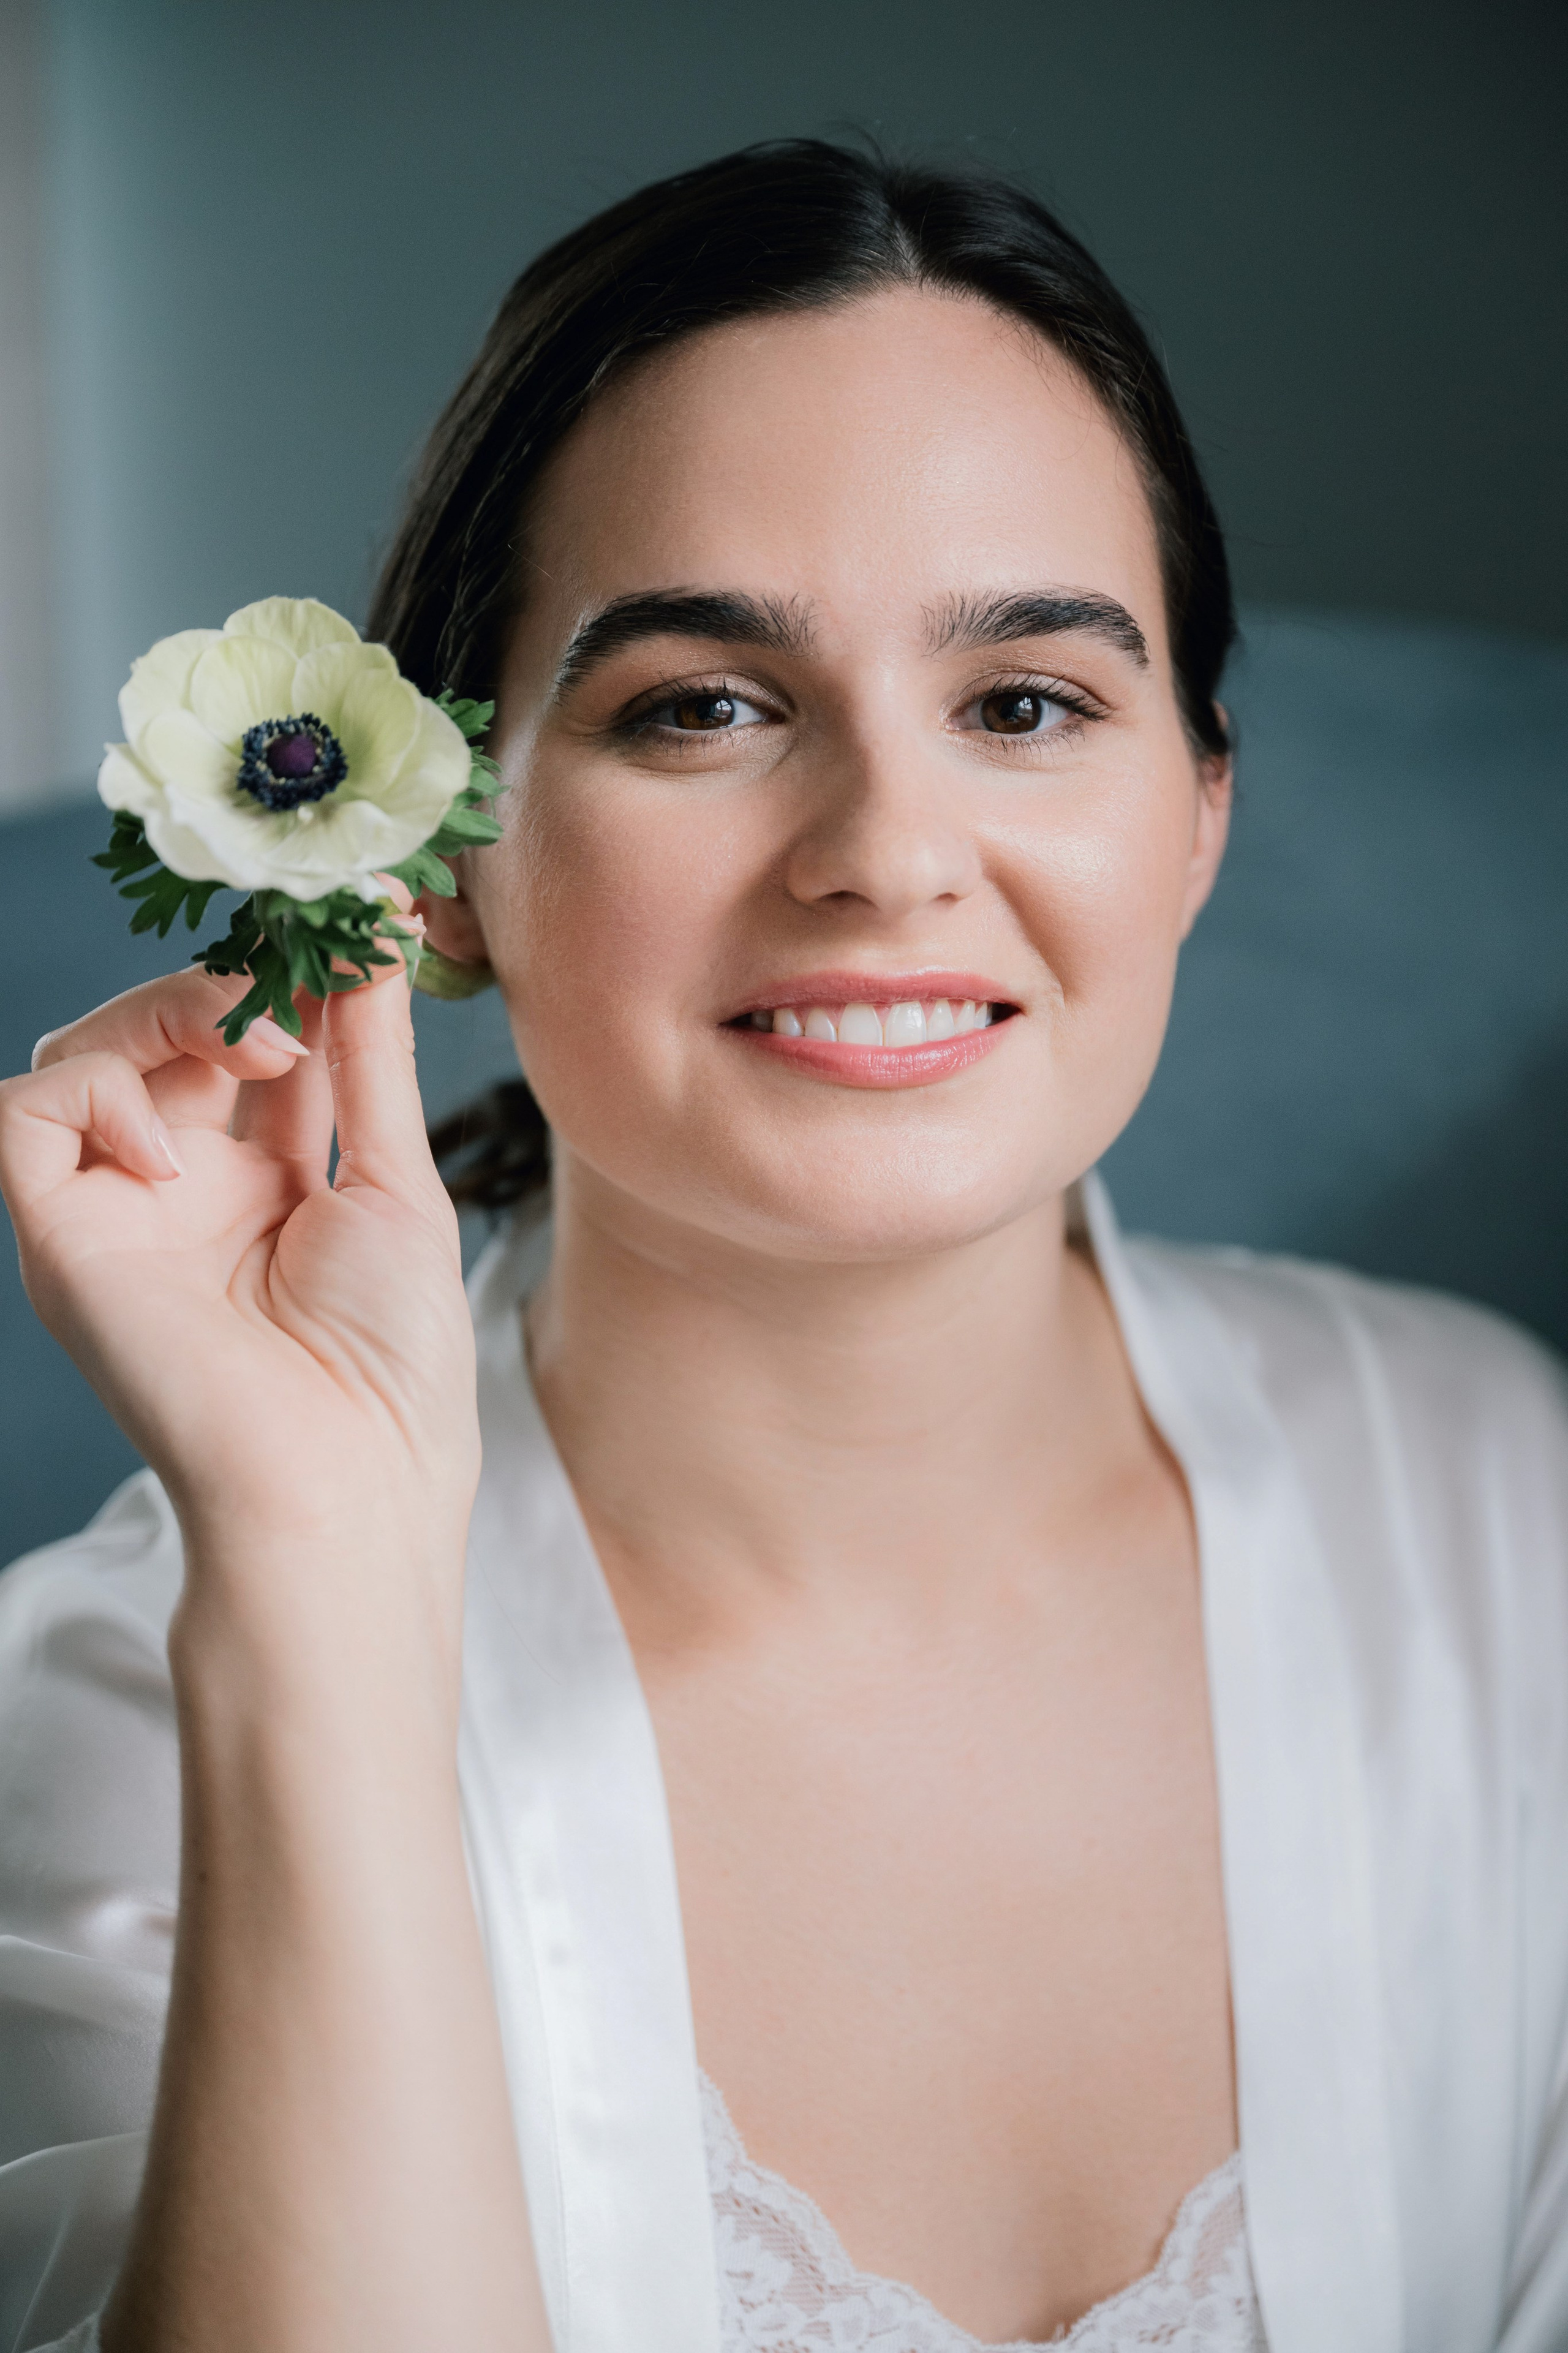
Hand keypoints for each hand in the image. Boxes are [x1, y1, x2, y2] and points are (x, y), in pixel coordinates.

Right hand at [0, 944, 477, 1632]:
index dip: (291, 975)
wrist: (349, 1479)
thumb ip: (370, 1061)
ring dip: (168, 1012)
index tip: (357, 922)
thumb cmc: (391, 1362)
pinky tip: (175, 1150)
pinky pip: (26, 1114)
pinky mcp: (64, 1237)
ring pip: (88, 1049)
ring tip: (259, 1046)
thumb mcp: (397, 1183)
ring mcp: (121, 1210)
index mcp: (269, 1180)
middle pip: (164, 1029)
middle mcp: (185, 1187)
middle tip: (300, 983)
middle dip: (231, 981)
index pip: (252, 1038)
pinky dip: (97, 1095)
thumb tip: (377, 943)